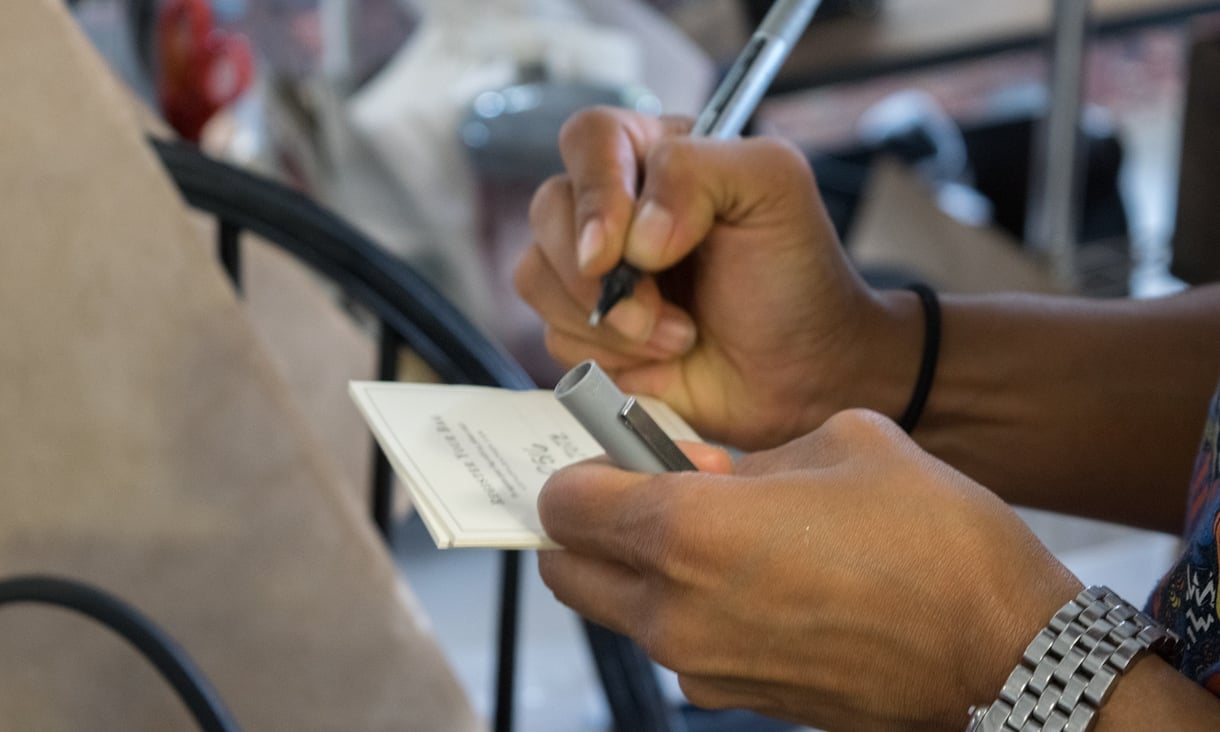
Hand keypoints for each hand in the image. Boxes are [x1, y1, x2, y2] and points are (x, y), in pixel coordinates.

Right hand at [514, 107, 918, 449]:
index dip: (594, 195)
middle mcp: (615, 205)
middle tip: (659, 314)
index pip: (588, 140)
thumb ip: (700, 171)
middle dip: (597, 276)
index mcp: (655, 155)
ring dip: (606, 323)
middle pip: (548, 210)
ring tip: (676, 337)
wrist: (805, 373)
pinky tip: (661, 359)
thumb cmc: (797, 276)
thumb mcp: (773, 189)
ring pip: (536, 276)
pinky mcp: (587, 329)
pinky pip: (553, 336)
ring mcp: (595, 270)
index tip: (618, 252)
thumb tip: (633, 236)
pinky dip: (607, 358)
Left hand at [537, 410, 1081, 730]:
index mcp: (685, 531)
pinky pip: (679, 645)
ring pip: (620, 611)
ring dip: (640, 568)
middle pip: (568, 570)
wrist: (1007, 653)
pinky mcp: (738, 700)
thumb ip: (743, 453)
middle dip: (586, 526)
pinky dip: (687, 608)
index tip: (610, 454)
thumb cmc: (932, 538)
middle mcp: (675, 611)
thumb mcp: (838, 443)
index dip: (578, 471)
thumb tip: (698, 468)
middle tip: (640, 490)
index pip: (564, 505)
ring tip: (716, 531)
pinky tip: (756, 577)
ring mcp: (702, 668)